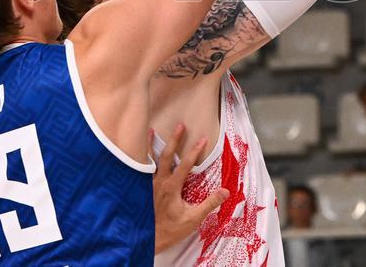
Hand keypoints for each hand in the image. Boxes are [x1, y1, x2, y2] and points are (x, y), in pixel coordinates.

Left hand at [152, 124, 228, 254]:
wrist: (148, 239)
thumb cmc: (171, 229)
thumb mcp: (194, 218)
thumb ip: (209, 204)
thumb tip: (226, 191)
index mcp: (172, 187)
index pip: (185, 164)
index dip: (195, 150)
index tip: (203, 139)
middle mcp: (159, 182)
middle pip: (166, 155)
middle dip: (174, 139)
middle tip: (180, 125)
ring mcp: (149, 185)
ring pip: (150, 160)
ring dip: (150, 145)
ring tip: (150, 130)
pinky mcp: (142, 189)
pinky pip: (142, 170)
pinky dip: (142, 159)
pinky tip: (139, 154)